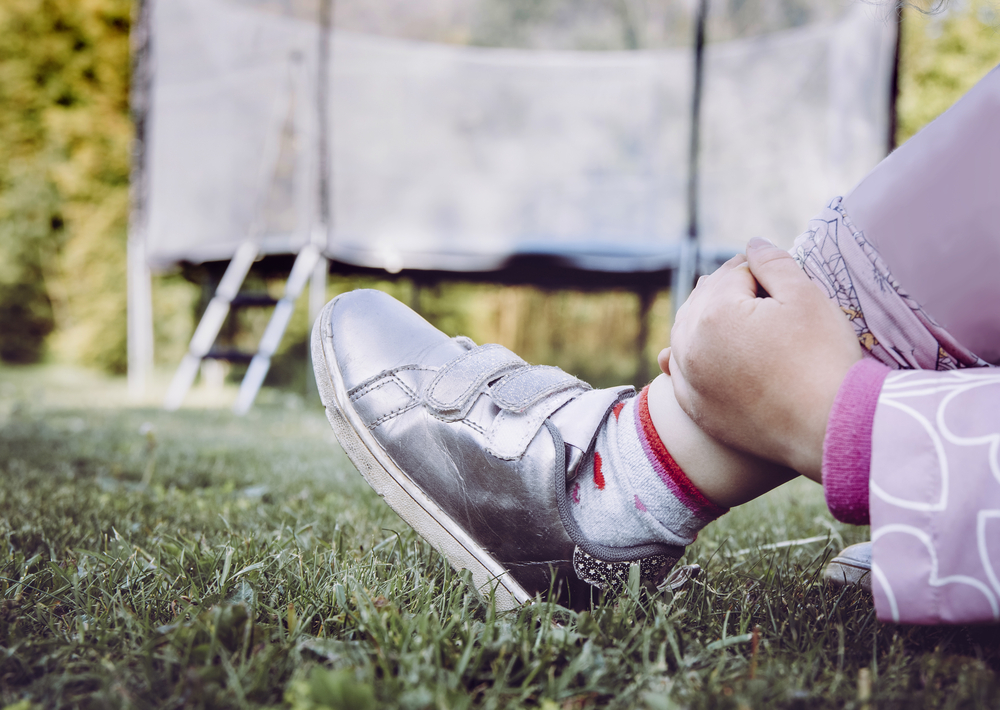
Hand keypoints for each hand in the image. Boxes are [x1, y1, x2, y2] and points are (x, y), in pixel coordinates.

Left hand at [662, 238, 862, 480]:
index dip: (761, 271)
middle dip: (728, 291)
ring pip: (686, 334)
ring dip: (703, 319)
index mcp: (713, 312)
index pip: (734, 274)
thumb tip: (751, 243)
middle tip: (757, 291)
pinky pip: (680, 374)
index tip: (780, 276)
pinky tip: (681, 355)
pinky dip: (686, 359)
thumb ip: (773, 263)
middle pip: (704, 300)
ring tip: (726, 314)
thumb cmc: (823, 359)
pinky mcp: (697, 408)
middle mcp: (689, 345)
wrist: (831, 428)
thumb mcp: (806, 297)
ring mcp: (689, 380)